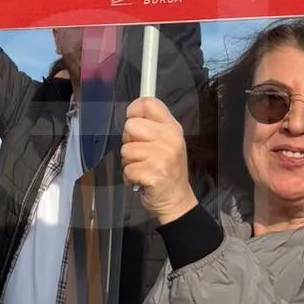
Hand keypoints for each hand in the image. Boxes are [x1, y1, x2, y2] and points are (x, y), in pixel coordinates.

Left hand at [122, 96, 196, 224]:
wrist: (177, 200)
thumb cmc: (167, 171)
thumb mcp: (166, 142)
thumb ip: (151, 126)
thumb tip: (131, 114)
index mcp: (172, 127)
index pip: (148, 103)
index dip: (134, 111)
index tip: (134, 122)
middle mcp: (170, 139)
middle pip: (130, 126)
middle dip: (129, 142)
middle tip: (142, 154)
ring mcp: (163, 156)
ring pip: (126, 150)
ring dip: (130, 162)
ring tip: (144, 168)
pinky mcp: (154, 173)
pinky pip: (127, 169)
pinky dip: (130, 177)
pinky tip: (142, 179)